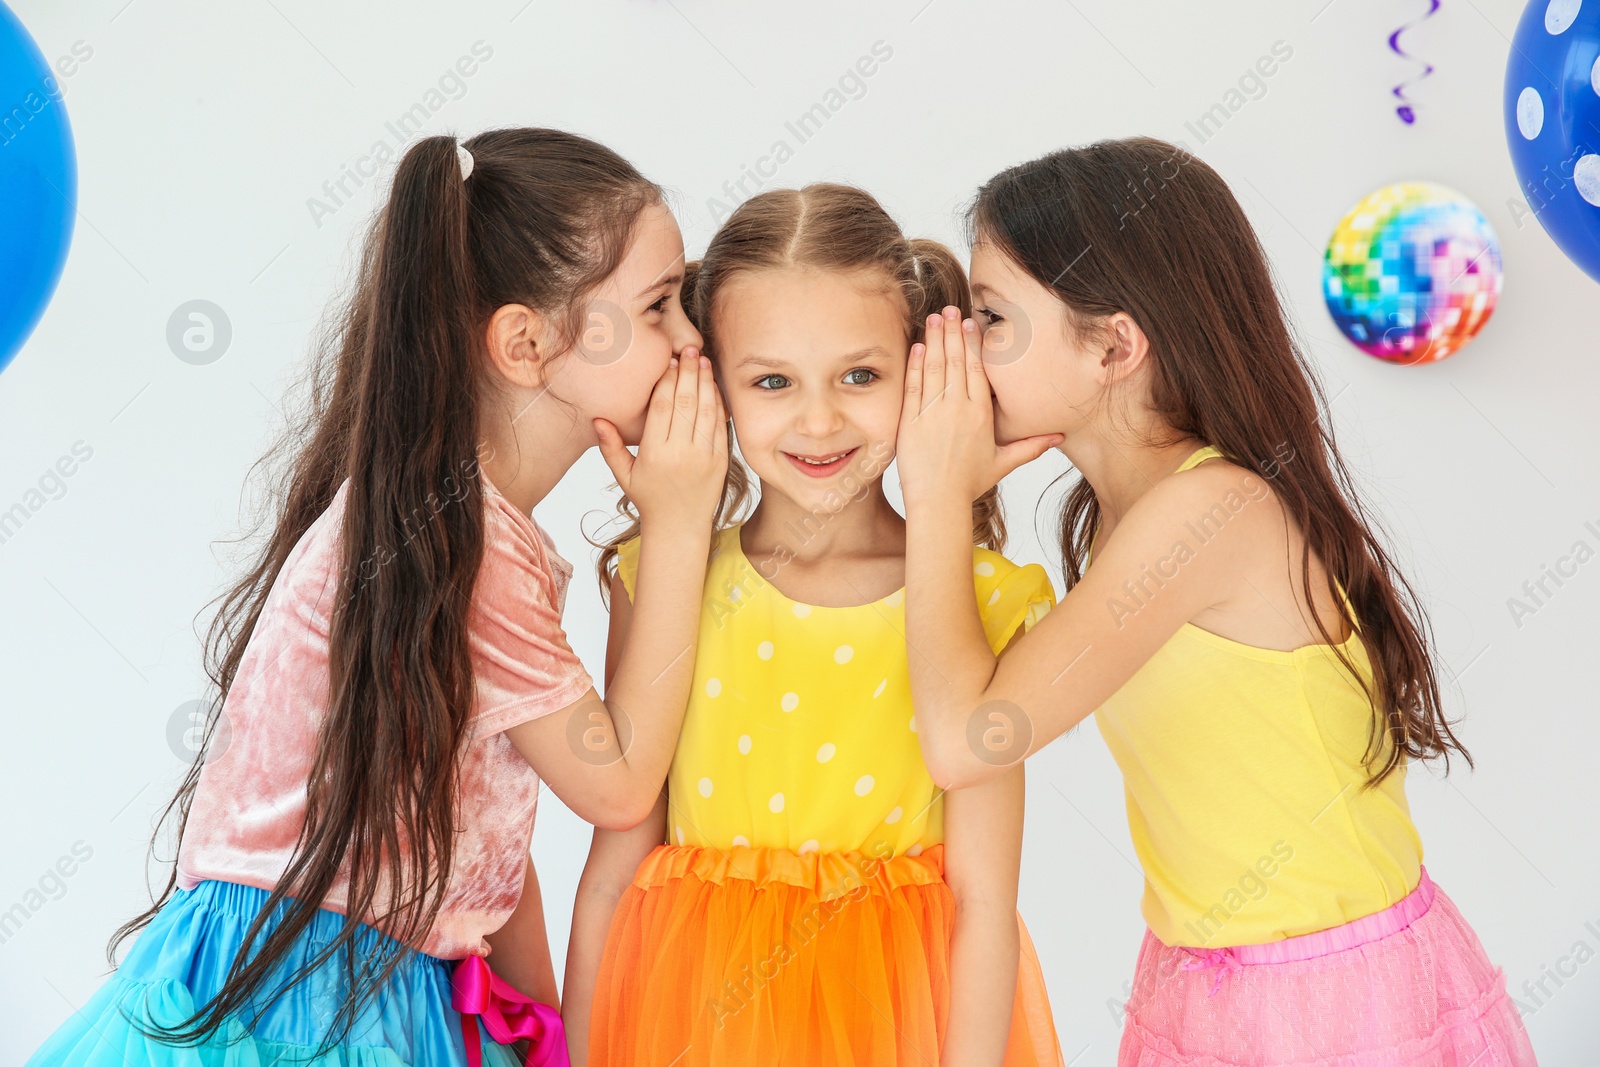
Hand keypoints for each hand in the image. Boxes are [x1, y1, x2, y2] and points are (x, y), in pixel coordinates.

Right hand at [594, 350, 727, 529]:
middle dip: (688, 373)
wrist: (680, 526)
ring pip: (706, 410)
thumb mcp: (624, 474)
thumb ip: (610, 447)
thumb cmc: (649, 498)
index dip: (667, 380)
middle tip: (689, 349)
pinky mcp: (720, 460)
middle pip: (686, 403)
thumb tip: (597, 419)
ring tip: (702, 360)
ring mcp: (704, 456)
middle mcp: (681, 453)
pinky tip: (714, 386)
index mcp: (655, 454)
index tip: (669, 361)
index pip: (663, 407)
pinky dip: (719, 403)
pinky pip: (721, 425)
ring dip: (706, 382)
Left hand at [897, 307, 1060, 508]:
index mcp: (981, 414)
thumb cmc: (969, 484)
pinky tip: (918, 346)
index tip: (970, 322)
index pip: (978, 369)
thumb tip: (1059, 438)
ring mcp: (932, 413)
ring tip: (934, 318)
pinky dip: (915, 364)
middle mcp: (958, 409)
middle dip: (953, 331)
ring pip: (934, 368)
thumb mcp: (1003, 463)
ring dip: (935, 340)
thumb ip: (1031, 446)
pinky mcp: (911, 421)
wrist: (938, 502)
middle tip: (950, 309)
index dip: (973, 342)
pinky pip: (914, 386)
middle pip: (956, 360)